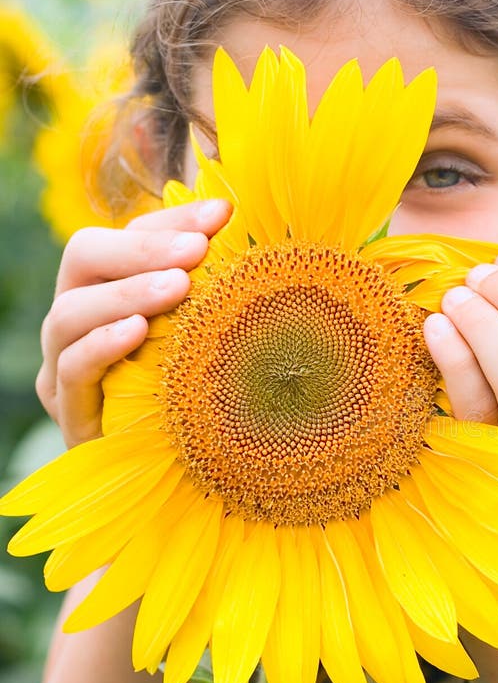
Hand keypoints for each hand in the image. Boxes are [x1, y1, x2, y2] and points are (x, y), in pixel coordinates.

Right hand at [36, 199, 231, 447]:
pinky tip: (137, 333)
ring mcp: (65, 362)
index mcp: (113, 286)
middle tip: (196, 251)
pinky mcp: (68, 408)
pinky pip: (73, 368)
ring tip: (176, 287)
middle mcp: (81, 316)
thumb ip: (216, 284)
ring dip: (127, 293)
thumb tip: (246, 225)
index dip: (171, 219)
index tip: (222, 213)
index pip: (128, 234)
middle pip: (86, 255)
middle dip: (143, 249)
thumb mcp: (209, 331)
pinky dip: (103, 345)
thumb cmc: (200, 390)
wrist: (181, 469)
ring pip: (72, 310)